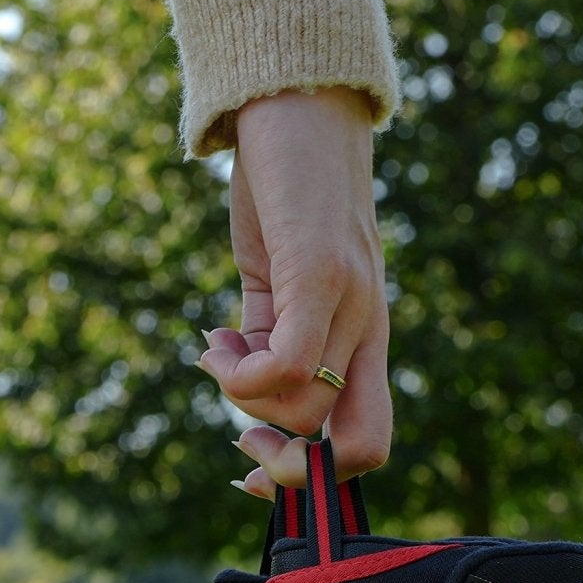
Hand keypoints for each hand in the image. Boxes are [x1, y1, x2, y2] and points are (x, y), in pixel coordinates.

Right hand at [193, 86, 391, 499]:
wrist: (298, 101)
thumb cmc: (285, 191)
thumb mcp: (280, 280)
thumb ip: (272, 336)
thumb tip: (244, 391)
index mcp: (363, 336)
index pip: (368, 444)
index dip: (313, 481)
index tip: (250, 467)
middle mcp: (368, 326)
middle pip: (353, 448)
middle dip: (284, 464)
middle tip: (237, 433)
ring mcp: (350, 300)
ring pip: (307, 409)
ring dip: (245, 401)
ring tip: (219, 346)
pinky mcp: (319, 270)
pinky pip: (287, 362)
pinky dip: (240, 375)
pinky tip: (214, 338)